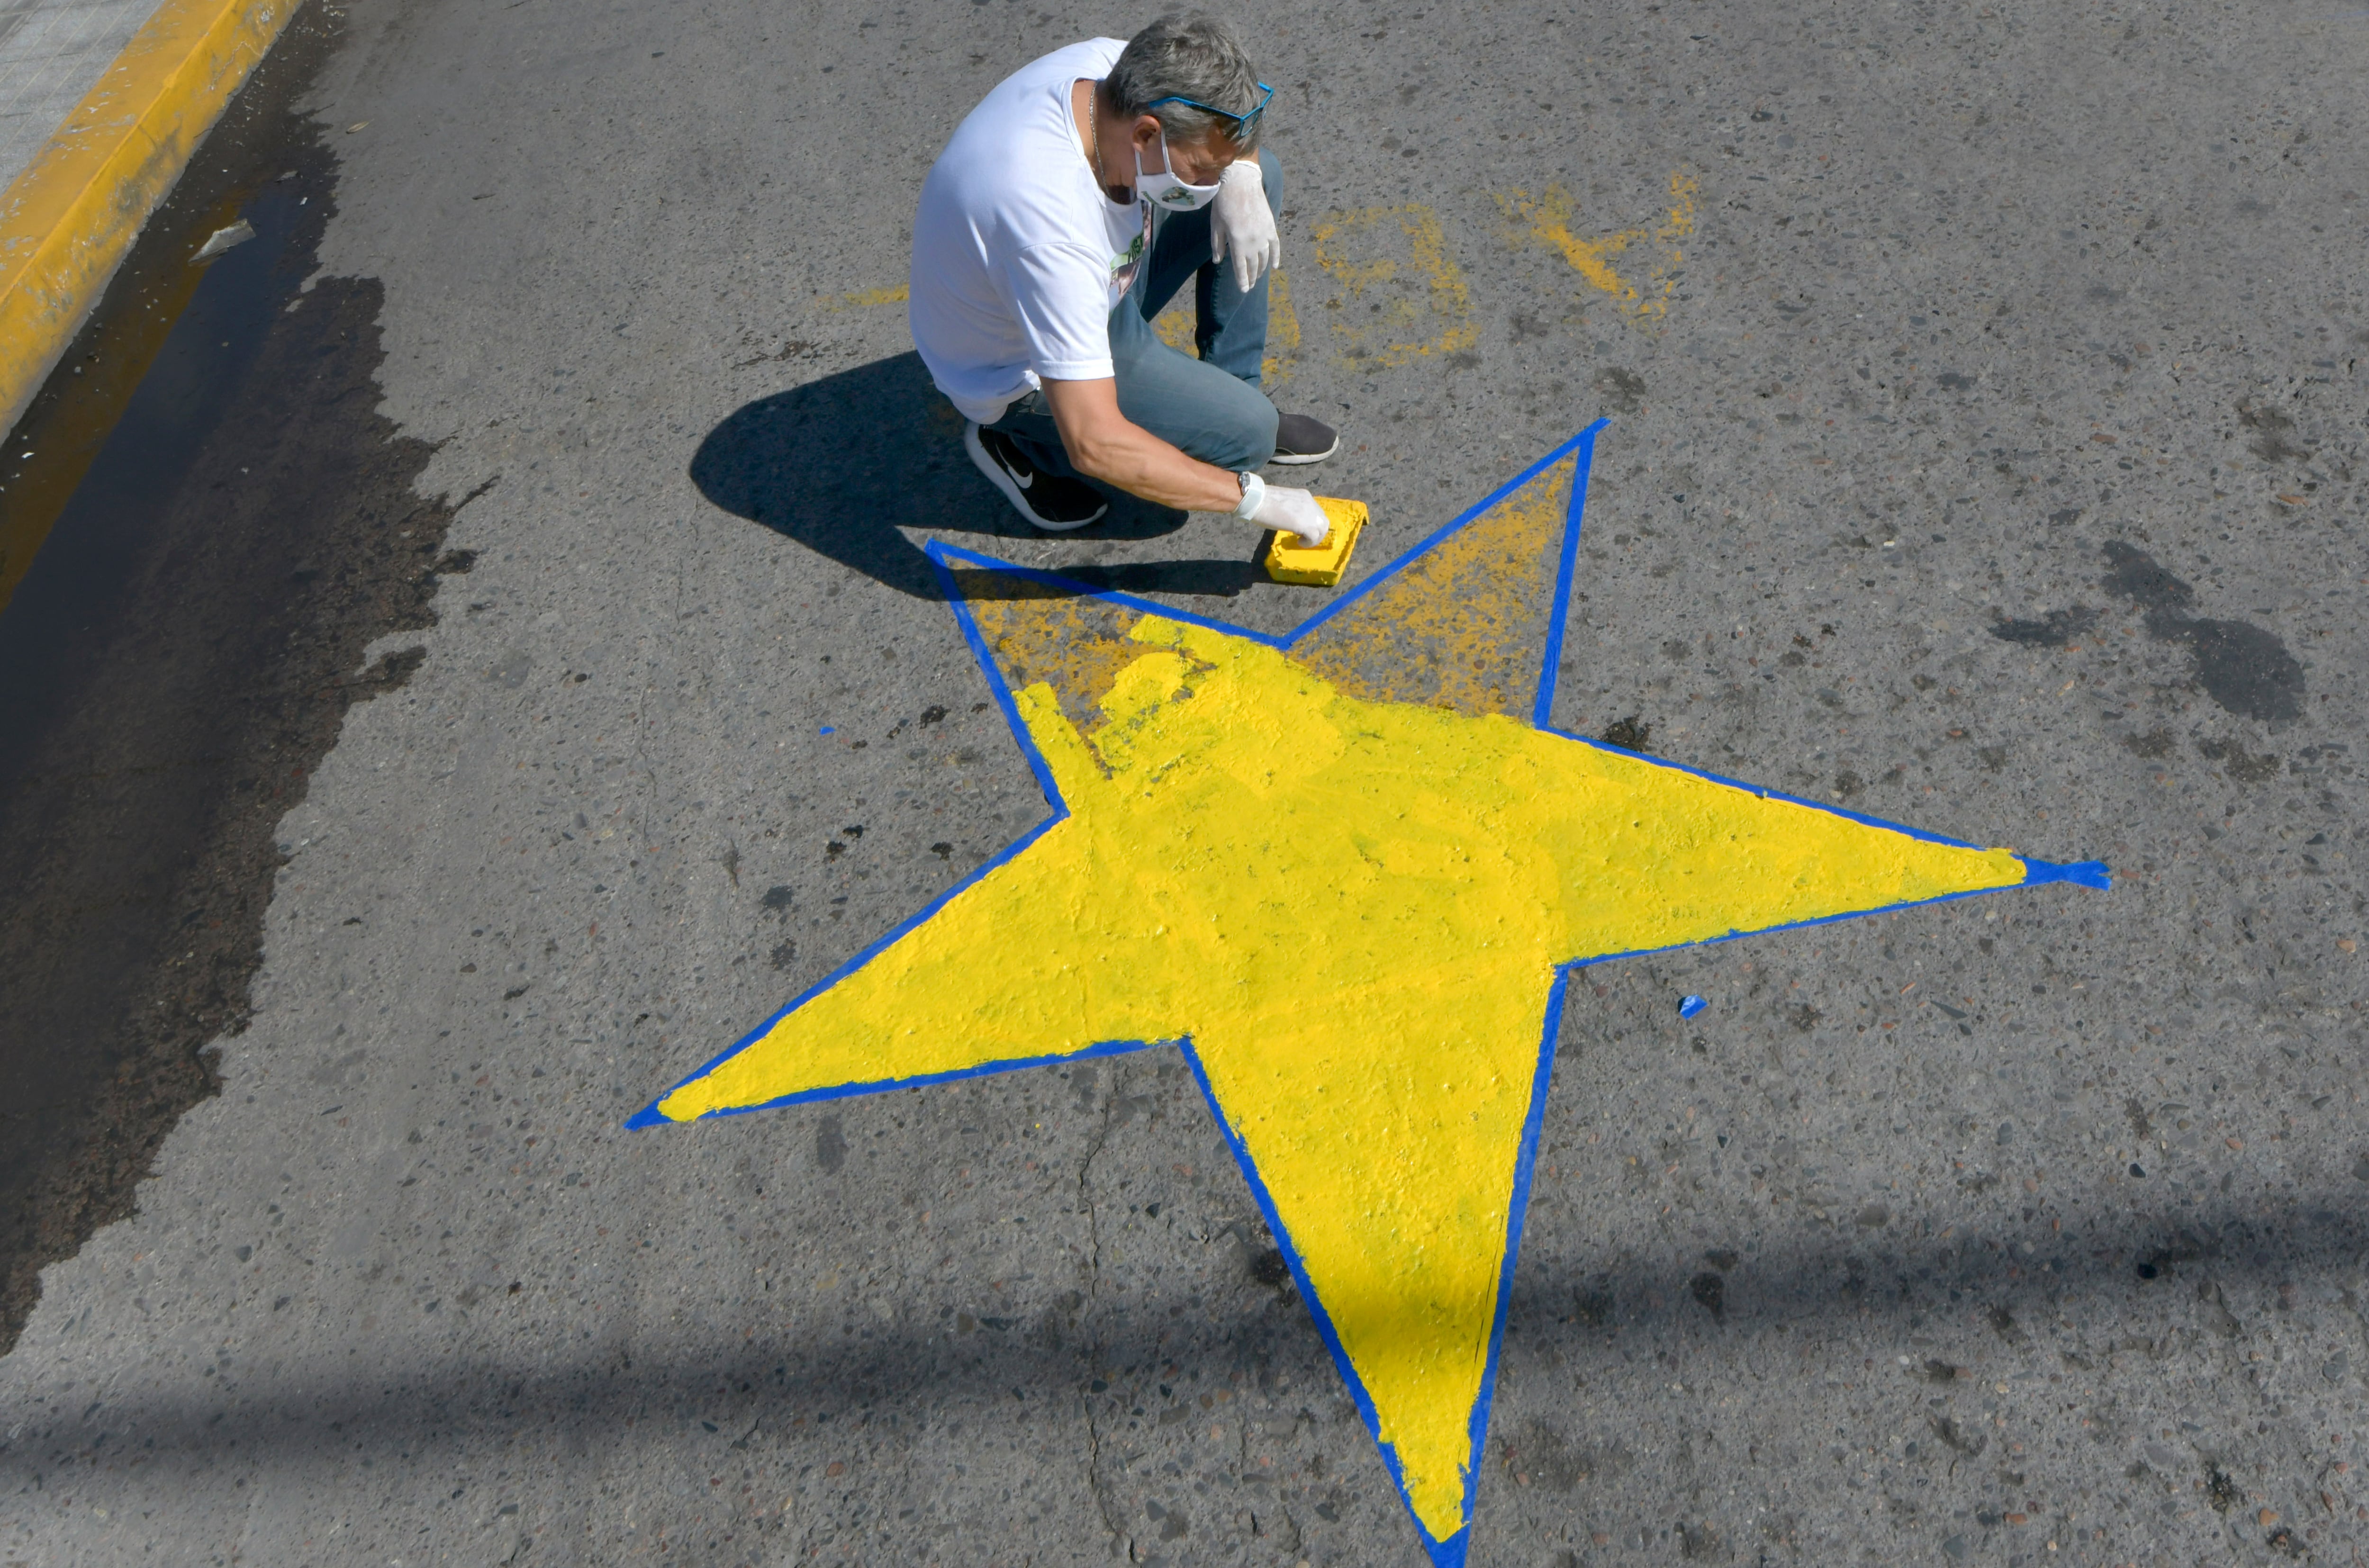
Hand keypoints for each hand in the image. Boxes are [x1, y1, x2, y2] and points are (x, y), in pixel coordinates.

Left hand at [1209, 160, 1279, 293]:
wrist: (1241, 181)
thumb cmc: (1224, 202)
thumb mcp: (1216, 224)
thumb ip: (1217, 245)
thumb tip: (1218, 261)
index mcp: (1238, 243)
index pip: (1241, 268)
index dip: (1242, 281)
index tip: (1244, 290)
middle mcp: (1253, 242)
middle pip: (1254, 266)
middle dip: (1252, 278)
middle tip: (1250, 286)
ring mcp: (1264, 235)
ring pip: (1265, 258)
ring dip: (1262, 269)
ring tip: (1258, 277)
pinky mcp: (1271, 227)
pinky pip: (1276, 246)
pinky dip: (1276, 257)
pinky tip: (1274, 266)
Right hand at [1251, 484, 1328, 545]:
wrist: (1257, 500)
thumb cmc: (1262, 500)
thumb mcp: (1282, 502)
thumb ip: (1291, 509)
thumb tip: (1290, 519)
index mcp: (1304, 496)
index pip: (1316, 511)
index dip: (1311, 521)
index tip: (1301, 528)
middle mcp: (1311, 503)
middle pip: (1323, 520)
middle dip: (1317, 531)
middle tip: (1305, 537)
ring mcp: (1310, 513)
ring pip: (1323, 528)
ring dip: (1315, 538)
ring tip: (1302, 541)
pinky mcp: (1305, 524)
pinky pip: (1314, 536)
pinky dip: (1309, 542)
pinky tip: (1299, 543)